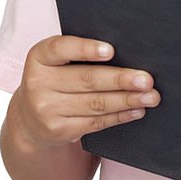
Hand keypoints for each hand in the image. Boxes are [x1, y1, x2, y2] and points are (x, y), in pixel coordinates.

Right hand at [11, 34, 160, 149]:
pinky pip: (95, 122)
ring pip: (95, 104)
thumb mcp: (57, 60)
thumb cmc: (56, 77)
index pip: (61, 48)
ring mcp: (47, 110)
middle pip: (87, 80)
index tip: (111, 51)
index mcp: (39, 57)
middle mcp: (38, 84)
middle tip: (147, 79)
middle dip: (121, 79)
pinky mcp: (59, 131)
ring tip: (150, 96)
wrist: (30, 117)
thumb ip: (81, 52)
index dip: (86, 49)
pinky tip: (136, 110)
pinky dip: (120, 116)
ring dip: (127, 100)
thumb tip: (127, 52)